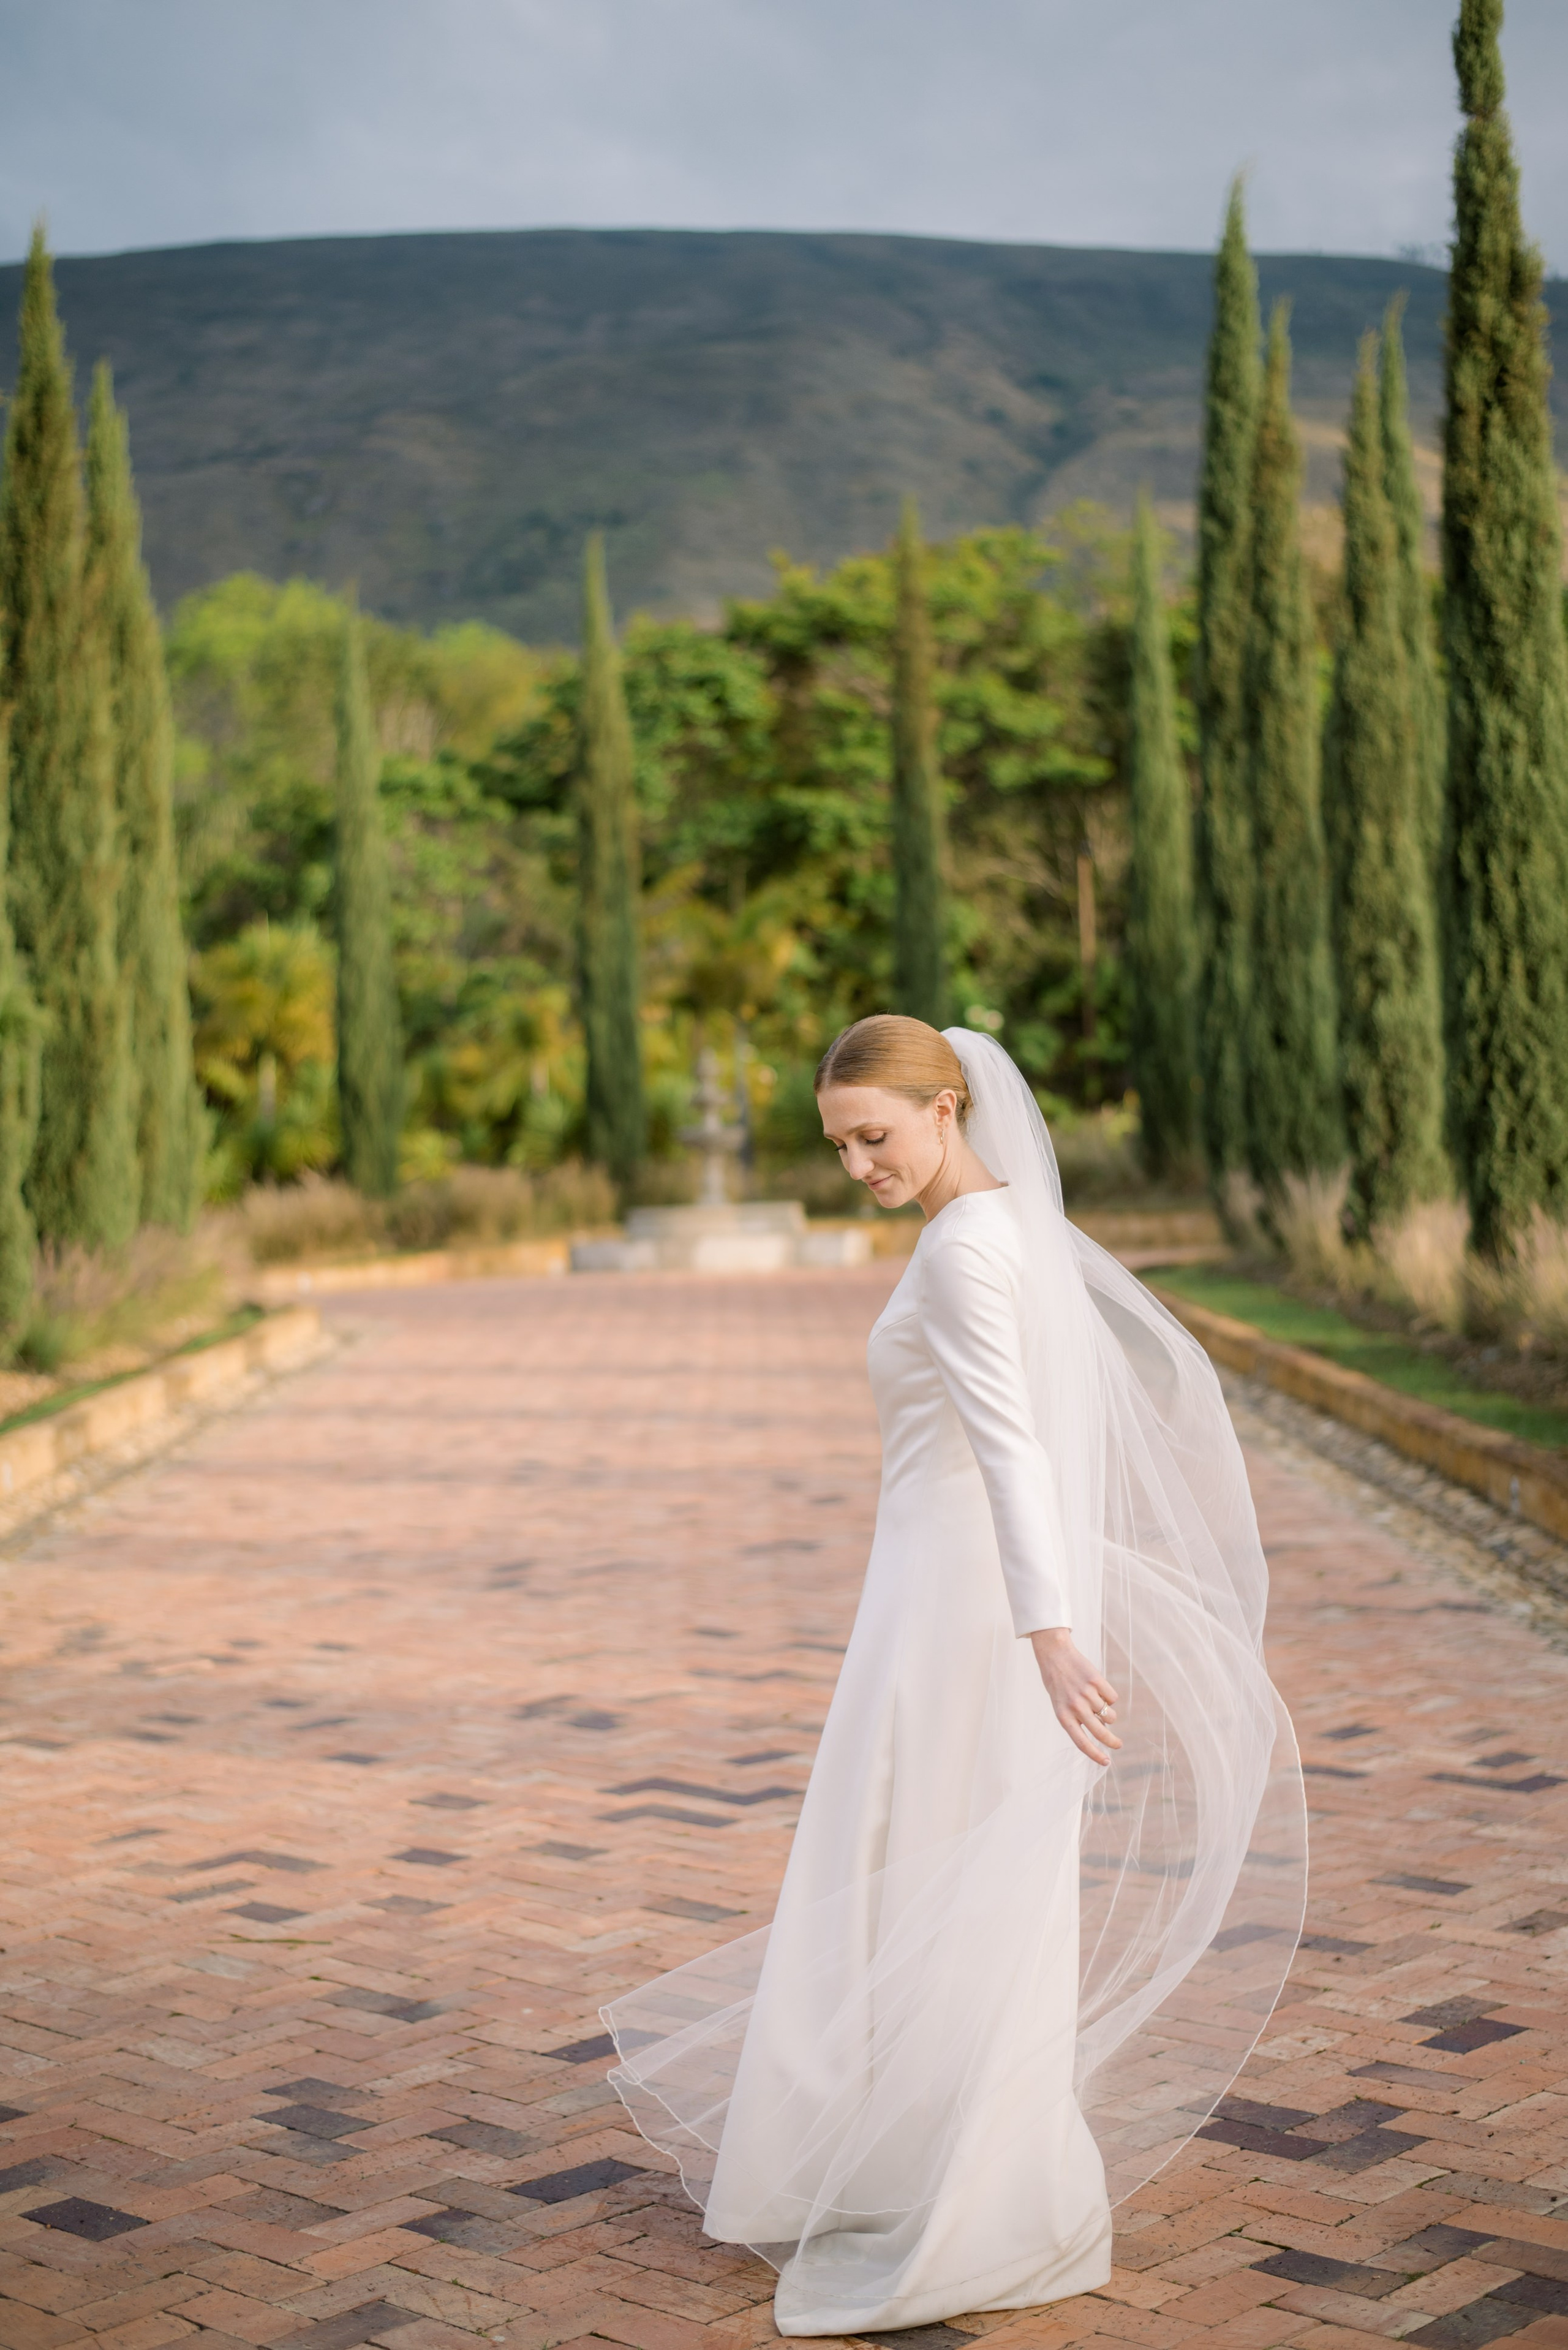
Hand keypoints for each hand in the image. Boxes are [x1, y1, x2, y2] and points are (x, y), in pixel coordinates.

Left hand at [1029, 1628, 1120, 1765]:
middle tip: (1118, 1745)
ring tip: (1098, 1702)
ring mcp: (1087, 1694)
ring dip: (1109, 1714)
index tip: (1106, 1763)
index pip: (1081, 1742)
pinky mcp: (1097, 1681)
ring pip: (1110, 1715)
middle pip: (1100, 1732)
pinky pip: (1113, 1698)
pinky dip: (1109, 1697)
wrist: (1055, 1656)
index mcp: (1064, 1716)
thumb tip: (1103, 1729)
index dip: (1095, 1755)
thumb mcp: (1061, 1705)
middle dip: (1113, 1742)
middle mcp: (1075, 1707)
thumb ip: (1078, 1720)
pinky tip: (1098, 1688)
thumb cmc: (1058, 1685)